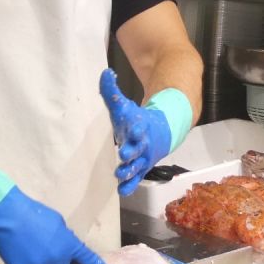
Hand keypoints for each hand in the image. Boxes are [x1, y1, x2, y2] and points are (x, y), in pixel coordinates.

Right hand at [0, 186, 118, 263]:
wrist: (8, 214)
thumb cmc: (34, 213)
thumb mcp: (57, 223)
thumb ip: (64, 239)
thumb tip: (62, 247)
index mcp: (67, 246)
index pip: (88, 260)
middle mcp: (55, 260)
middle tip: (47, 252)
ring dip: (38, 260)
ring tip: (27, 242)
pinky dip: (22, 261)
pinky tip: (17, 247)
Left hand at [99, 69, 172, 195]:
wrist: (158, 133)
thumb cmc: (134, 119)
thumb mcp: (123, 105)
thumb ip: (112, 91)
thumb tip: (105, 73)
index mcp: (138, 126)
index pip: (138, 125)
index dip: (136, 127)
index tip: (134, 128)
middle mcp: (142, 143)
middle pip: (138, 148)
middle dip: (131, 151)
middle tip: (123, 155)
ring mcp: (143, 157)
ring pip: (137, 166)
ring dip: (129, 171)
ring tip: (119, 174)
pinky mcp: (141, 168)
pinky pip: (136, 178)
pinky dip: (130, 185)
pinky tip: (122, 191)